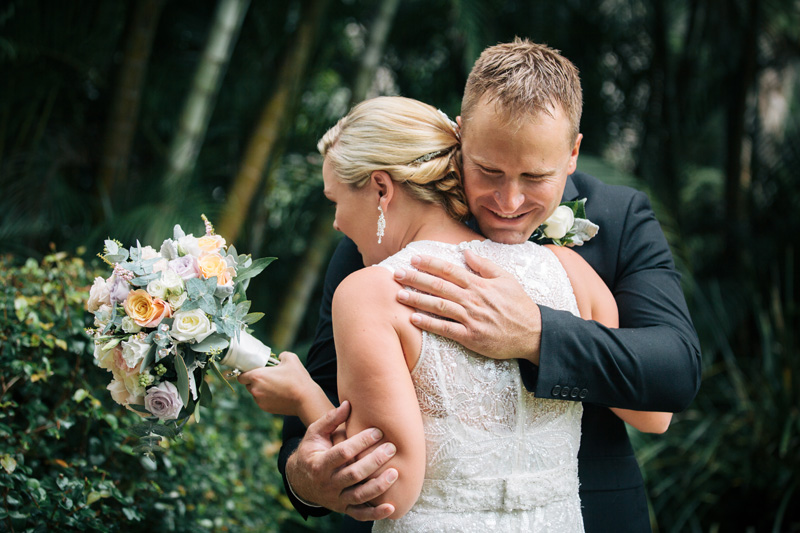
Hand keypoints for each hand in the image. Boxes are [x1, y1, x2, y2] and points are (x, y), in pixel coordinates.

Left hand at [238, 352, 331, 425]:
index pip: (241, 376)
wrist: (305, 399)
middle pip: (248, 384)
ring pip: (255, 393)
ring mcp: (259, 401)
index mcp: (257, 376)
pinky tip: (279, 394)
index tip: (254, 371)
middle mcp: (255, 389)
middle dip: (255, 381)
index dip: (246, 372)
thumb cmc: (297, 379)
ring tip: (276, 386)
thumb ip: (281, 355)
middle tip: (269, 377)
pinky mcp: (265, 408)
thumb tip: (279, 357)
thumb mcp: (291, 359)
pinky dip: (267, 397)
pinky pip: (262, 401)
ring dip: (261, 389)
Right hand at [286, 401, 397, 520]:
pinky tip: (391, 507)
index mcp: (319, 464)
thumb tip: (348, 404)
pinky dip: (375, 513)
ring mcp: (335, 498)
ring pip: (358, 496)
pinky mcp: (343, 508)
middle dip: (374, 461)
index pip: (342, 453)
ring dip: (378, 486)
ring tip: (395, 472)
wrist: (300, 481)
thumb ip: (330, 419)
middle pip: (353, 474)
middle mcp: (327, 484)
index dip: (361, 442)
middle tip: (391, 448)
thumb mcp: (315, 433)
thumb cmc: (311, 451)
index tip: (378, 431)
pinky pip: (360, 514)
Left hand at [394, 250, 541, 363]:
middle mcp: (473, 299)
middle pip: (439, 286)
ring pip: (439, 306)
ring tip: (399, 295)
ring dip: (417, 300)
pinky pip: (446, 329)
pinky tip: (414, 319)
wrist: (533, 333)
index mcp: (479, 284)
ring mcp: (471, 319)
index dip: (430, 264)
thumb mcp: (506, 279)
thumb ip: (484, 265)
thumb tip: (465, 251)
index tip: (413, 259)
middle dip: (416, 279)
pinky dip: (429, 324)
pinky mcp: (471, 337)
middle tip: (396, 274)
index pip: (450, 270)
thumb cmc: (519, 305)